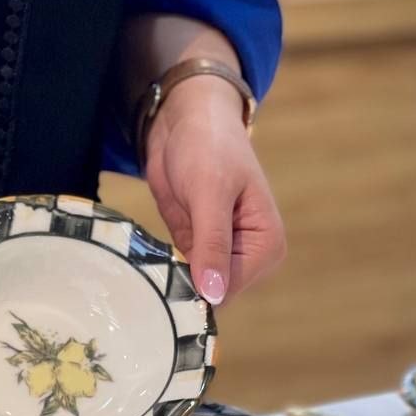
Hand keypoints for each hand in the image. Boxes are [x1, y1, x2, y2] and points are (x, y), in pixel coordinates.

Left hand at [143, 78, 285, 303]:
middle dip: (182, 285)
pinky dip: (162, 267)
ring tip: (148, 263)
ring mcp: (221, 254)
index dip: (197, 290)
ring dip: (168, 278)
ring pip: (193, 287)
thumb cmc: (208, 146)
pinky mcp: (196, 247)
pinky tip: (147, 258)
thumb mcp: (209, 193)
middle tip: (153, 269)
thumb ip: (212, 244)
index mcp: (267, 246)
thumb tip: (214, 295)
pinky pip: (178, 273)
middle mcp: (249, 256)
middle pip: (212, 294)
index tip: (165, 281)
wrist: (185, 120)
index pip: (230, 290)